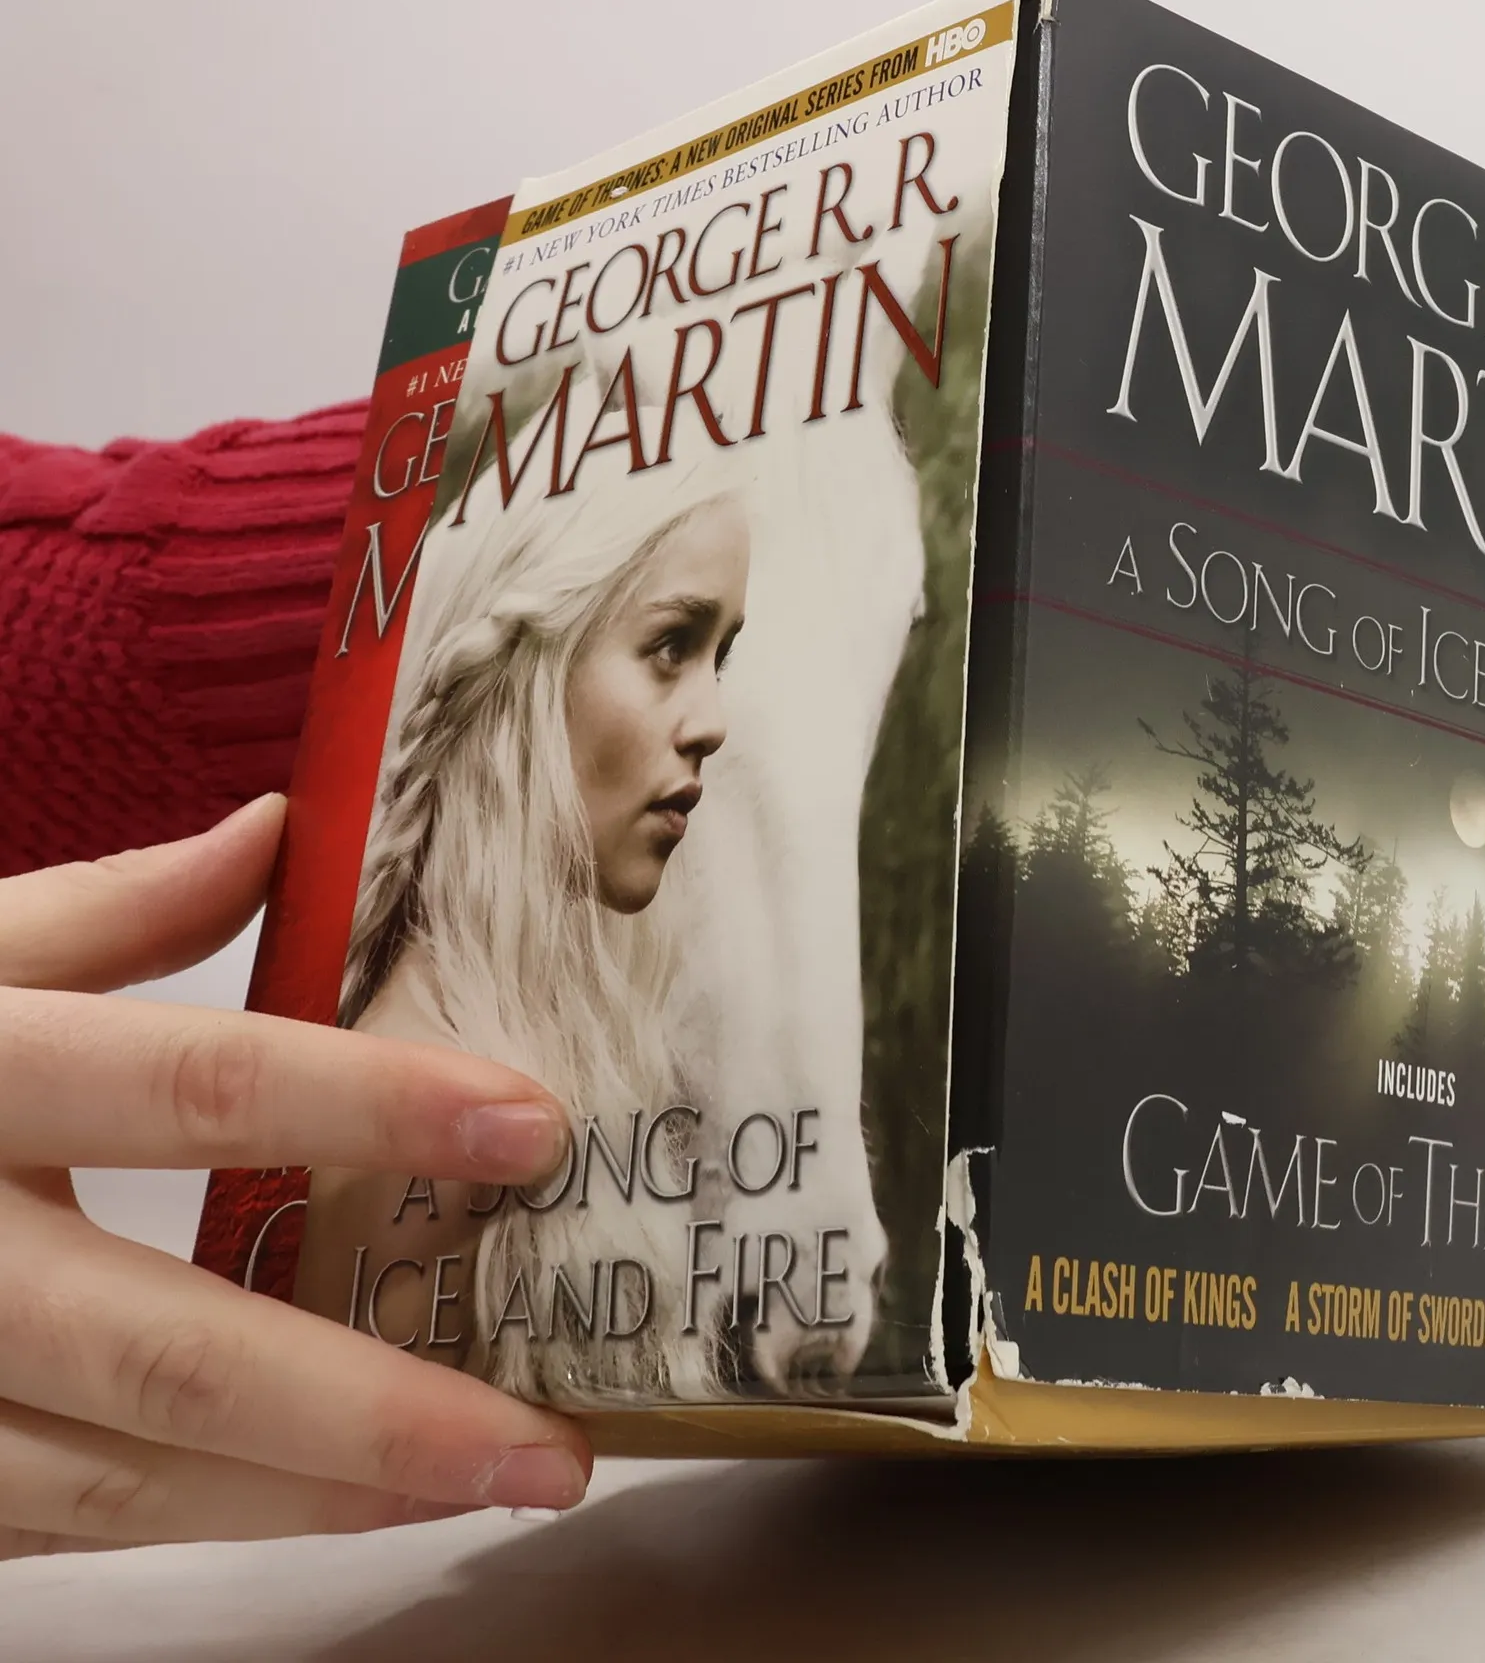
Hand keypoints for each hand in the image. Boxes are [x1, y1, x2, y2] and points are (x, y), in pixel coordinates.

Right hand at [0, 796, 592, 1556]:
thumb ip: (115, 905)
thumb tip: (283, 823)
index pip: (194, 1083)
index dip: (369, 1105)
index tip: (534, 1124)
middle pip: (171, 1346)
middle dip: (376, 1408)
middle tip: (549, 1440)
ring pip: (128, 1473)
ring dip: (326, 1496)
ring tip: (495, 1479)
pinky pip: (76, 1520)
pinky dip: (228, 1514)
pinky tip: (358, 1502)